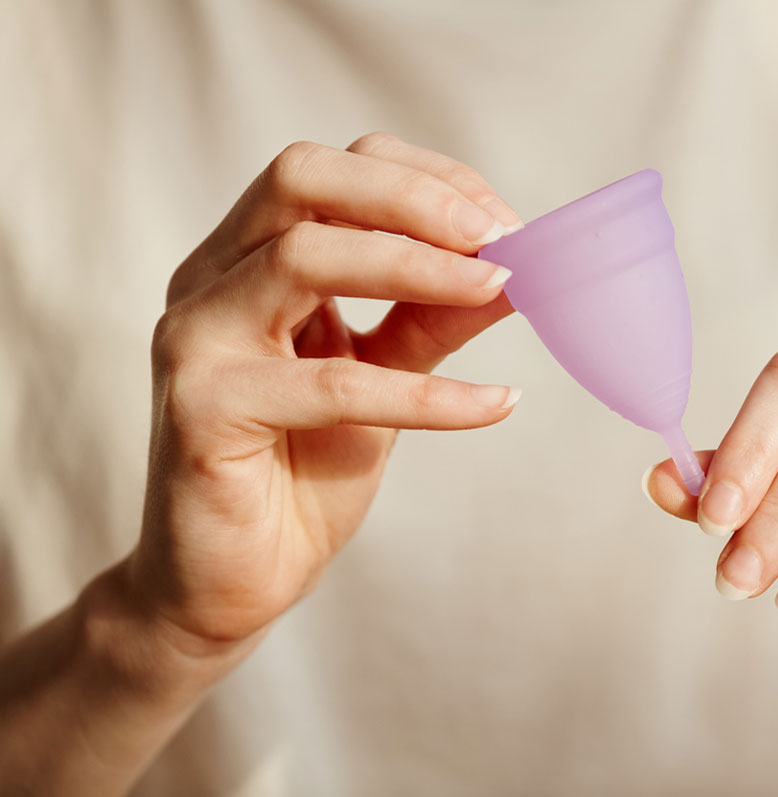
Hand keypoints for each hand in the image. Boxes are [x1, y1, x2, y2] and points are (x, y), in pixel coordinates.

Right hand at [130, 133, 522, 650]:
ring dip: (419, 268)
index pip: (332, 170)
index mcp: (246, 258)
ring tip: (502, 288)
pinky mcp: (202, 411)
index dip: (424, 181)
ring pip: (303, 259)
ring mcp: (195, 340)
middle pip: (300, 179)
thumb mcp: (385, 373)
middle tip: (499, 237)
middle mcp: (209, 280)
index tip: (505, 222)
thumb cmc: (304, 468)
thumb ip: (433, 316)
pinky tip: (496, 404)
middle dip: (413, 198)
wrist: (234, 580)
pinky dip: (428, 393)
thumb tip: (516, 267)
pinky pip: (331, 385)